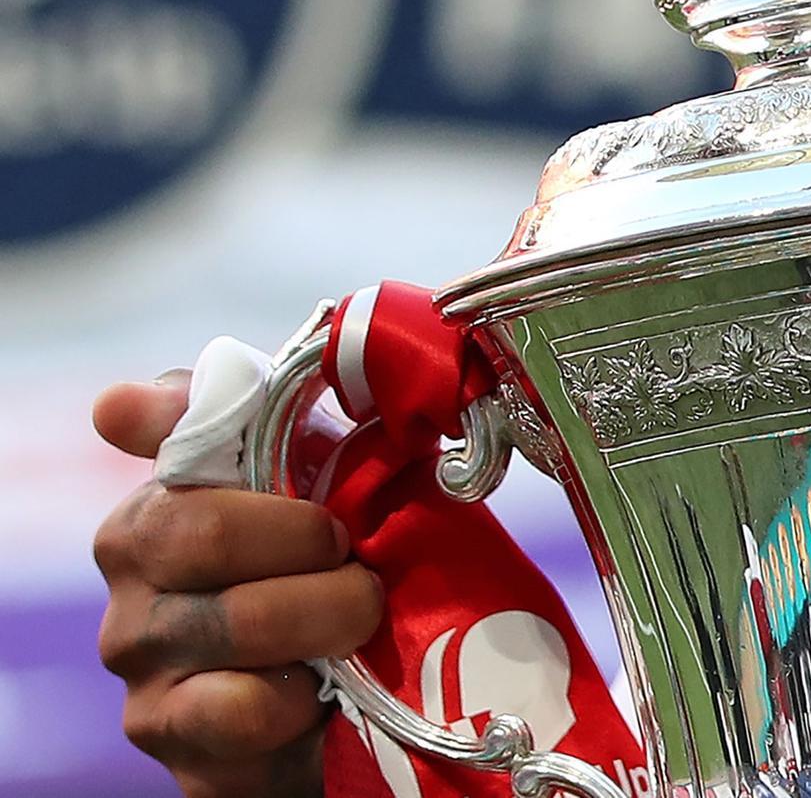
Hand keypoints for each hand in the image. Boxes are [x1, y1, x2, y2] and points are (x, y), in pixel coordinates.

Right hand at [93, 374, 382, 797]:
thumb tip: (115, 404)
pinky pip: (240, 708)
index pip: (179, 447)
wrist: (353, 701)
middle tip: (362, 566)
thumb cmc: (335, 576)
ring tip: (360, 624)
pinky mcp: (171, 739)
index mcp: (155, 510)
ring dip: (330, 617)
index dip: (264, 467)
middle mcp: (130, 585)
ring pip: (241, 620)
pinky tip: (317, 693)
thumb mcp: (324, 483)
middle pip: (211, 533)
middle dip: (316, 546)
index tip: (326, 517)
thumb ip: (258, 417)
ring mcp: (143, 668)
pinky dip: (300, 697)